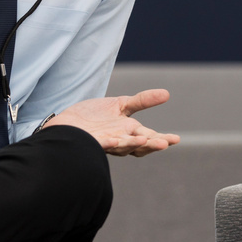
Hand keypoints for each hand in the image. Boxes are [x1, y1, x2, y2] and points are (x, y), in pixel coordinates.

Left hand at [45, 89, 180, 156]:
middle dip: (152, 144)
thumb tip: (167, 94)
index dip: (162, 139)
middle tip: (165, 143)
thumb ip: (143, 101)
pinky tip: (117, 140)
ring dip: (134, 144)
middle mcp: (120, 140)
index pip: (150, 137)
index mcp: (129, 131)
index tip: (176, 139)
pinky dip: (110, 144)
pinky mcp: (90, 143)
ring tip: (146, 139)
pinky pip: (101, 145)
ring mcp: (105, 143)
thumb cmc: (93, 117)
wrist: (65, 125)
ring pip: (123, 147)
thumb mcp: (121, 104)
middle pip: (139, 145)